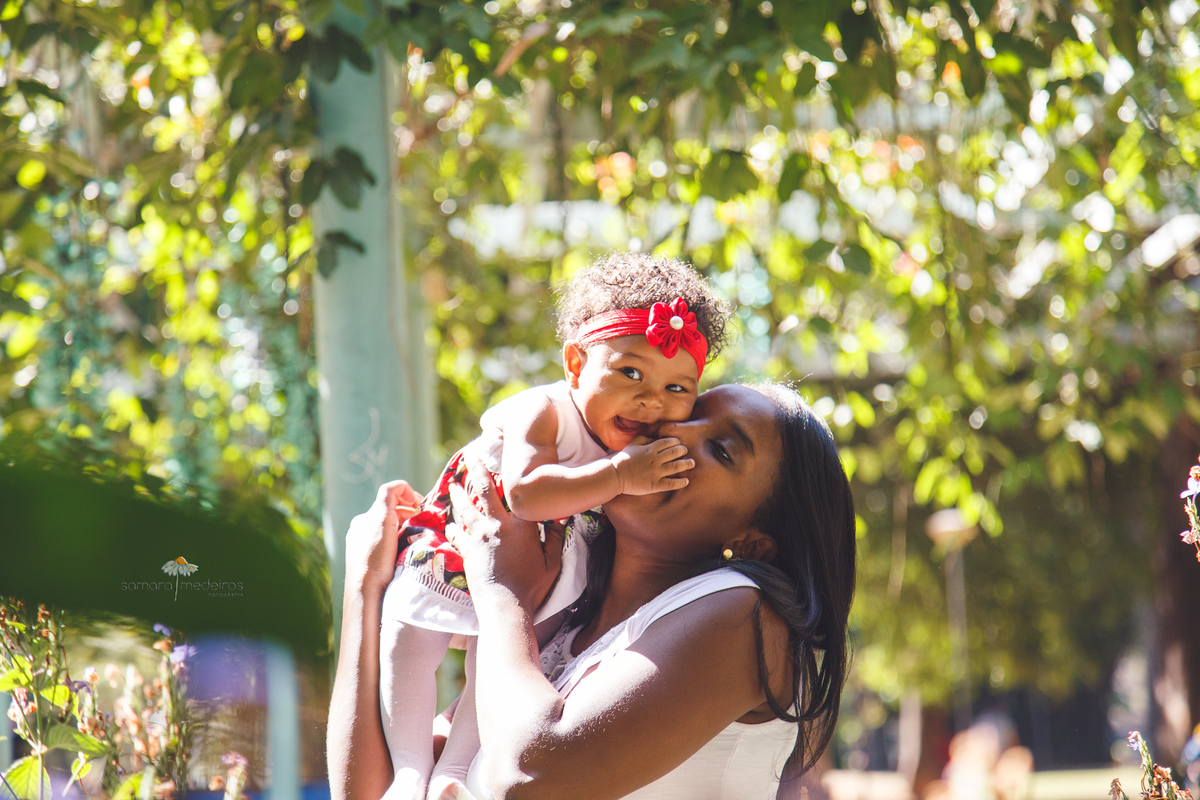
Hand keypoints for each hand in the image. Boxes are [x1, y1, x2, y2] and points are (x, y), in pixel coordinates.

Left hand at [344, 480, 421, 597]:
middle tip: (426, 523)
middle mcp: (362, 533)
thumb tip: (402, 486)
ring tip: (420, 537)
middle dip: (410, 515)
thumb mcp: (381, 516)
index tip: (423, 507)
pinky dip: (403, 544)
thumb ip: (389, 494)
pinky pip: (392, 548)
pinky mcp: (374, 566)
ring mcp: (367, 550)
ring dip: (408, 530)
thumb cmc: (374, 554)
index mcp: (362, 520)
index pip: (390, 499)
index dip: (409, 498)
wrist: (367, 592)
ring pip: (394, 532)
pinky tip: (410, 552)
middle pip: (393, 515)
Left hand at [447, 456, 563, 611]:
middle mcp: (497, 526)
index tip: (504, 459)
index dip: (507, 474)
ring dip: (459, 494)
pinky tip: (452, 523)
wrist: (505, 606)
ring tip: (454, 484)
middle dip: (477, 470)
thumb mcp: (552, 563)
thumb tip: (561, 519)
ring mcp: (479, 538)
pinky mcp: (467, 552)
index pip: (514, 492)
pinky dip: (455, 526)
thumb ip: (556, 539)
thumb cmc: (532, 587)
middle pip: (483, 491)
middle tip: (470, 455)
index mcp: (522, 525)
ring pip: (466, 509)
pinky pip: (458, 534)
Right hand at [609, 437, 691, 495]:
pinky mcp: (655, 485)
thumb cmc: (623, 459)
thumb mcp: (633, 444)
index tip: (679, 443)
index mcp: (650, 449)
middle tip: (687, 451)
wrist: (615, 475)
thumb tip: (654, 436)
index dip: (676, 442)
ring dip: (686, 464)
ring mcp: (656, 472)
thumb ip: (645, 439)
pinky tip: (686, 481)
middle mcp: (655, 459)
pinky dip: (680, 482)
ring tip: (692, 463)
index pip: (668, 442)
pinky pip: (671, 483)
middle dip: (683, 451)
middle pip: (675, 452)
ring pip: (676, 467)